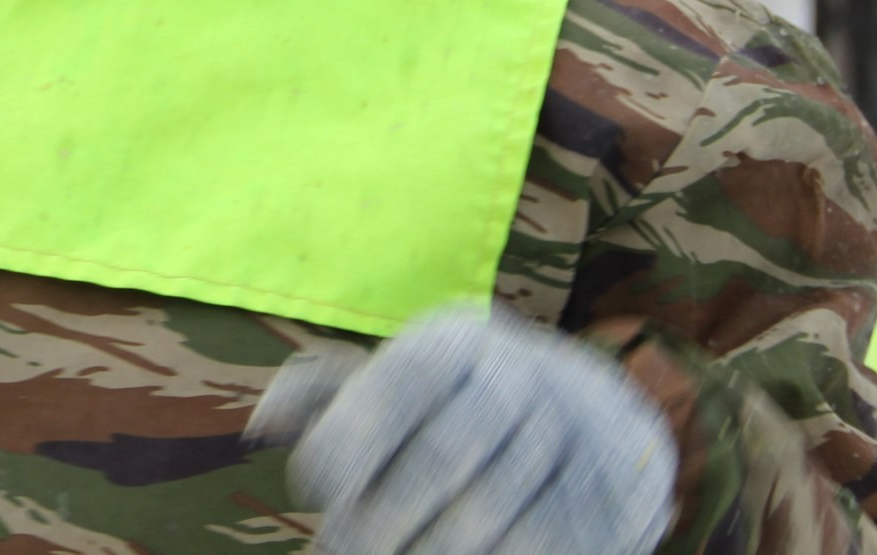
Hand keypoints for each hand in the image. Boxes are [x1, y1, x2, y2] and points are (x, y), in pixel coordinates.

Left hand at [247, 307, 676, 554]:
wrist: (596, 411)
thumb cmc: (457, 400)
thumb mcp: (394, 376)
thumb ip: (321, 392)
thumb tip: (264, 425)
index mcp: (458, 343)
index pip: (399, 385)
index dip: (347, 442)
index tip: (314, 489)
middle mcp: (520, 382)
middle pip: (441, 463)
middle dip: (379, 523)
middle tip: (343, 551)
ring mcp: (572, 443)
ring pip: (490, 519)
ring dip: (429, 554)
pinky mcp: (612, 501)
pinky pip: (543, 547)